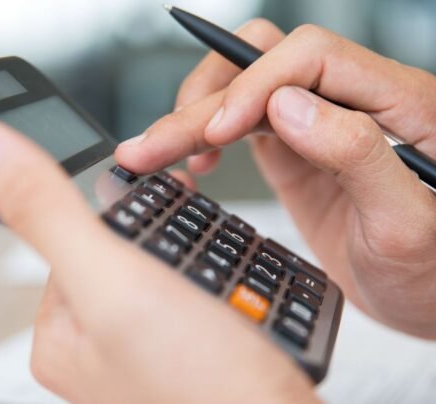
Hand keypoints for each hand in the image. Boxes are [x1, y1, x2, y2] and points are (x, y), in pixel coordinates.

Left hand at [0, 120, 316, 402]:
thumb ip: (48, 213)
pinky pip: (190, 294)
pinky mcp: (183, 357)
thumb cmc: (204, 389)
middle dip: (158, 230)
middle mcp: (96, 349)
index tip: (150, 184)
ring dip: (189, 253)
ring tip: (218, 262)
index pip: (68, 238)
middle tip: (192, 216)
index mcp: (60, 335)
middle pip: (119, 254)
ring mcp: (142, 354)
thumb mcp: (113, 282)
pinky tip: (231, 286)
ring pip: (160, 271)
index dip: (113, 206)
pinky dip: (210, 278)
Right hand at [115, 20, 435, 338]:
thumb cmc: (435, 270)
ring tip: (160, 153)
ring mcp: (320, 124)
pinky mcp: (296, 151)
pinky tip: (191, 162)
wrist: (426, 297)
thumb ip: (357, 154)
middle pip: (264, 66)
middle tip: (153, 146)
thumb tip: (288, 106)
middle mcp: (355, 100)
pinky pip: (242, 124)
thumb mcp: (407, 223)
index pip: (312, 58)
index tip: (218, 133)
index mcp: (401, 101)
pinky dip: (205, 136)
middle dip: (203, 104)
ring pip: (244, 87)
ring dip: (195, 114)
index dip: (255, 85)